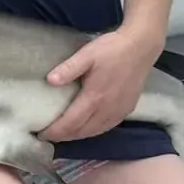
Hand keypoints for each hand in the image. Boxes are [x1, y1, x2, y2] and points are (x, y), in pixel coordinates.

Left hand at [40, 22, 163, 143]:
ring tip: (65, 135)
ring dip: (79, 136)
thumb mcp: (87, 55)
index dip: (56, 131)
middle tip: (49, 136)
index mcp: (95, 97)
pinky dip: (94, 131)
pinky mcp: (128, 109)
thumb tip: (49, 81)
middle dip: (65, 136)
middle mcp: (107, 109)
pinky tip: (88, 128)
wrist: (142, 47)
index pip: (71, 123)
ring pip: (96, 132)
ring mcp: (119, 111)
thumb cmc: (112, 49)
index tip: (41, 134)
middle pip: (82, 131)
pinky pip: (108, 127)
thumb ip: (68, 68)